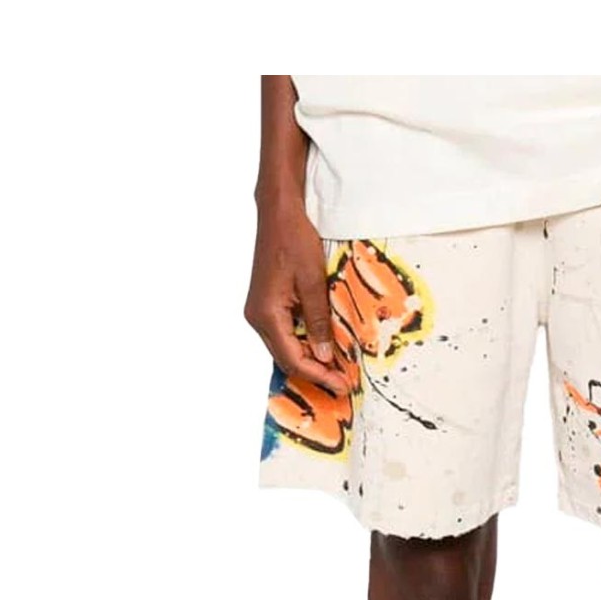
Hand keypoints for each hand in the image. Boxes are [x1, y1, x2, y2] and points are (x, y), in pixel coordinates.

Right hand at [244, 202, 346, 392]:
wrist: (278, 213)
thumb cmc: (294, 240)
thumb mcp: (313, 282)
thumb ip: (318, 322)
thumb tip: (325, 356)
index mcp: (266, 314)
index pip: (293, 359)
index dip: (319, 375)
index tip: (342, 385)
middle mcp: (257, 318)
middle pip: (286, 359)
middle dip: (315, 373)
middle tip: (343, 383)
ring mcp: (259, 313)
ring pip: (284, 350)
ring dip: (310, 362)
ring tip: (337, 370)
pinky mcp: (266, 306)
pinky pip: (284, 336)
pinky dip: (303, 346)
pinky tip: (323, 349)